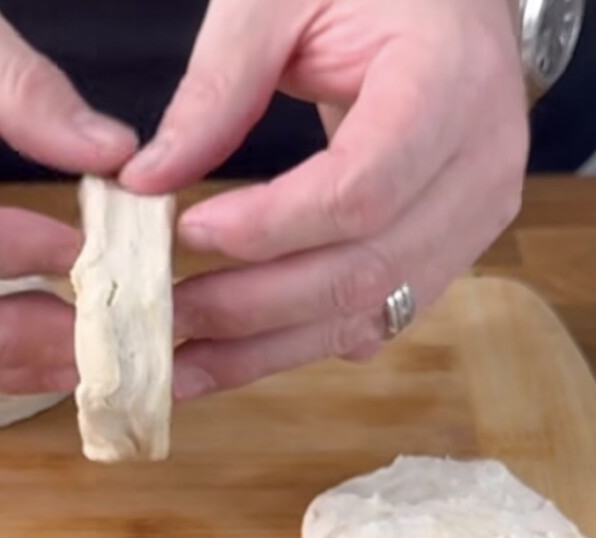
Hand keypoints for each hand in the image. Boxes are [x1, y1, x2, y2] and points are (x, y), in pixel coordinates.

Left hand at [121, 0, 528, 399]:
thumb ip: (218, 86)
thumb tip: (145, 182)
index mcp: (449, 83)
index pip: (360, 190)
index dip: (270, 228)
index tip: (187, 231)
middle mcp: (480, 166)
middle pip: (360, 271)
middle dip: (251, 308)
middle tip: (162, 318)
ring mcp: (473, 221)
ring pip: (365, 314)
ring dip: (263, 351)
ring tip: (178, 367)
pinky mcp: (449, 256)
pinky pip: (372, 320)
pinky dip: (295, 344)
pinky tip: (229, 356)